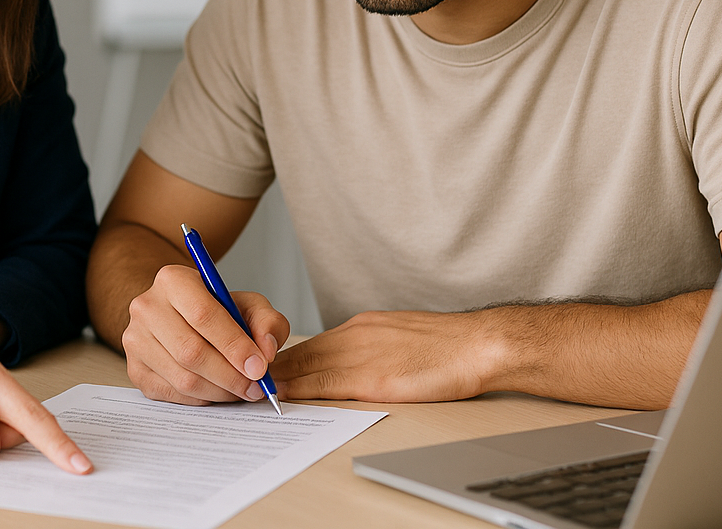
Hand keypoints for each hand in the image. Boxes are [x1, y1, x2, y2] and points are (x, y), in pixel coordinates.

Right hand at [122, 264, 289, 404]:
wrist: (179, 316)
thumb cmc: (216, 310)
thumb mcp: (247, 305)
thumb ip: (267, 322)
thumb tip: (267, 351)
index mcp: (172, 280)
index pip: (203, 315)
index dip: (234, 345)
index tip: (260, 367)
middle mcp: (146, 307)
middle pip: (191, 351)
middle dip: (230, 376)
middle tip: (256, 387)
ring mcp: (135, 340)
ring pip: (182, 378)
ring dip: (219, 391)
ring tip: (241, 390)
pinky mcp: (134, 369)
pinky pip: (173, 394)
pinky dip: (202, 399)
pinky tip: (217, 390)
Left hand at [270, 310, 495, 402]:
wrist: (476, 345)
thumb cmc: (446, 345)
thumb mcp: (398, 334)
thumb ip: (371, 346)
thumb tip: (352, 362)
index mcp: (360, 326)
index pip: (311, 343)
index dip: (283, 357)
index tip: (263, 368)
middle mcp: (354, 336)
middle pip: (299, 352)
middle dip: (271, 367)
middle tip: (245, 379)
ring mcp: (361, 355)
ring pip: (305, 366)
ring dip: (277, 379)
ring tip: (252, 389)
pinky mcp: (372, 378)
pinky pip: (325, 383)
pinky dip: (299, 390)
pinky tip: (282, 396)